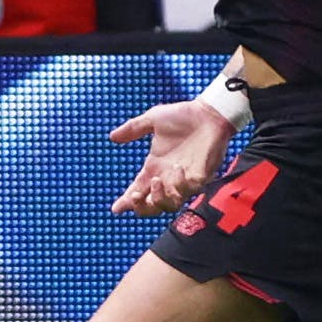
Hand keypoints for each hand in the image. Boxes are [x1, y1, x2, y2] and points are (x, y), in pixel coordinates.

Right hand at [106, 99, 236, 215]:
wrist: (209, 112)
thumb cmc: (183, 116)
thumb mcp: (153, 119)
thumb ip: (133, 128)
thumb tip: (112, 137)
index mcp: (155, 167)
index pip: (138, 190)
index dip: (127, 202)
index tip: (116, 209)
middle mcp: (168, 177)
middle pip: (153, 206)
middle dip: (142, 207)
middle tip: (136, 195)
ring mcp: (185, 178)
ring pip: (171, 204)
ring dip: (160, 197)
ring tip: (156, 180)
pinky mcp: (201, 175)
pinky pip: (191, 190)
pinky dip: (181, 185)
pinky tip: (178, 169)